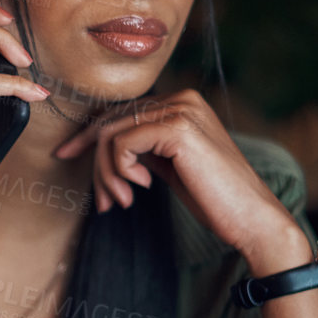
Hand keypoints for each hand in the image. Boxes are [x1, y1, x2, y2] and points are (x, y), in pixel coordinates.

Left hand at [51, 89, 306, 267]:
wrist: (252, 218)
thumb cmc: (215, 199)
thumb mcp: (171, 166)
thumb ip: (144, 149)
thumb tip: (105, 148)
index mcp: (182, 103)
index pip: (121, 112)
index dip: (88, 136)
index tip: (65, 156)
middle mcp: (181, 98)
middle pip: (111, 121)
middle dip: (96, 165)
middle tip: (102, 202)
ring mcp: (180, 109)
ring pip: (112, 133)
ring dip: (106, 174)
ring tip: (120, 202)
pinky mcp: (177, 128)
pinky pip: (123, 143)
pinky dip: (120, 169)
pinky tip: (140, 188)